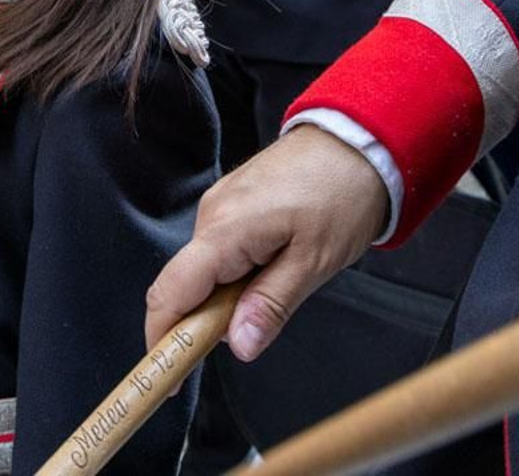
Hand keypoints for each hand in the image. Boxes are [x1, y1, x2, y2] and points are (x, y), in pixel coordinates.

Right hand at [144, 124, 387, 363]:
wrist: (356, 140)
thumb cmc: (341, 195)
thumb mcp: (314, 262)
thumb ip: (270, 305)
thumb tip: (236, 347)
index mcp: (226, 230)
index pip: (171, 292)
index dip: (161, 338)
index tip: (168, 377)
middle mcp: (210, 216)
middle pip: (183, 286)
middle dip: (200, 322)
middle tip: (246, 336)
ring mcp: (218, 206)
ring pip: (202, 270)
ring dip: (223, 297)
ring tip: (277, 288)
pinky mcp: (229, 204)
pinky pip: (217, 251)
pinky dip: (231, 274)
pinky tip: (270, 270)